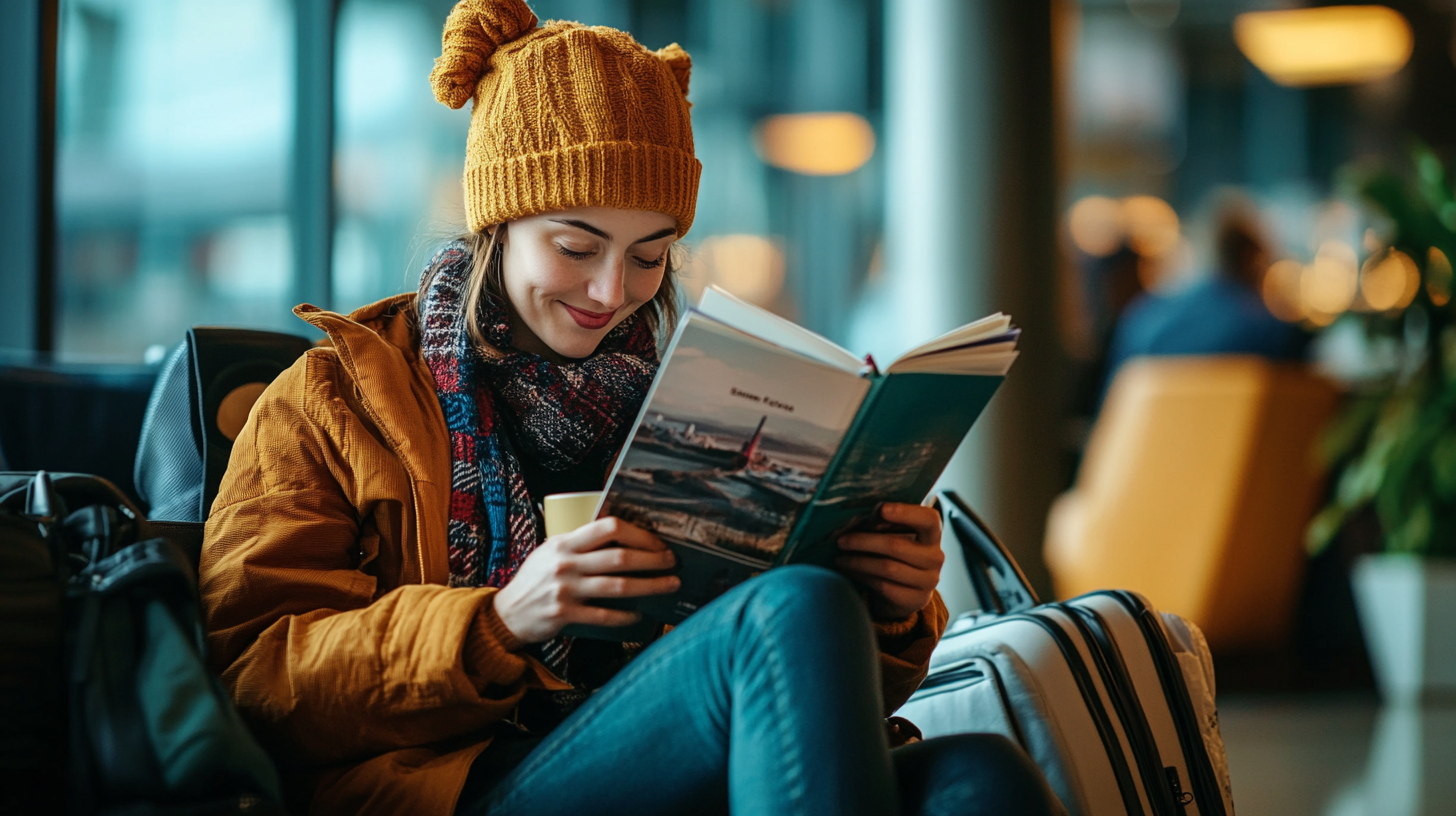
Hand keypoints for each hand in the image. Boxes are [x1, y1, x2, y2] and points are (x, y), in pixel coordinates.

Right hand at [493, 517, 680, 643]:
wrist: (507, 612)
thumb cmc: (535, 579)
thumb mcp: (551, 551)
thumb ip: (580, 543)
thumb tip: (619, 531)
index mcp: (564, 542)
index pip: (608, 527)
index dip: (638, 533)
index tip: (656, 541)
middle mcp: (566, 563)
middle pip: (620, 557)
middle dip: (652, 560)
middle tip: (672, 562)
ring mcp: (566, 589)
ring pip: (618, 586)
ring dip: (650, 586)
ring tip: (670, 585)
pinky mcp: (565, 614)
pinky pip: (604, 615)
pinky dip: (625, 615)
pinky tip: (639, 615)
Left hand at [836, 502, 943, 620]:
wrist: (905, 591)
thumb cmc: (896, 554)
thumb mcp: (895, 535)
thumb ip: (885, 523)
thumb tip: (867, 515)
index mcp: (932, 534)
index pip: (929, 519)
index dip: (906, 512)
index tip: (882, 509)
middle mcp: (935, 557)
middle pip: (897, 546)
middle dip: (864, 541)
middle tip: (841, 540)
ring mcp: (928, 581)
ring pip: (887, 567)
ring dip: (858, 561)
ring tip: (839, 558)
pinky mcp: (915, 600)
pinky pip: (883, 585)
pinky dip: (862, 576)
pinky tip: (848, 571)